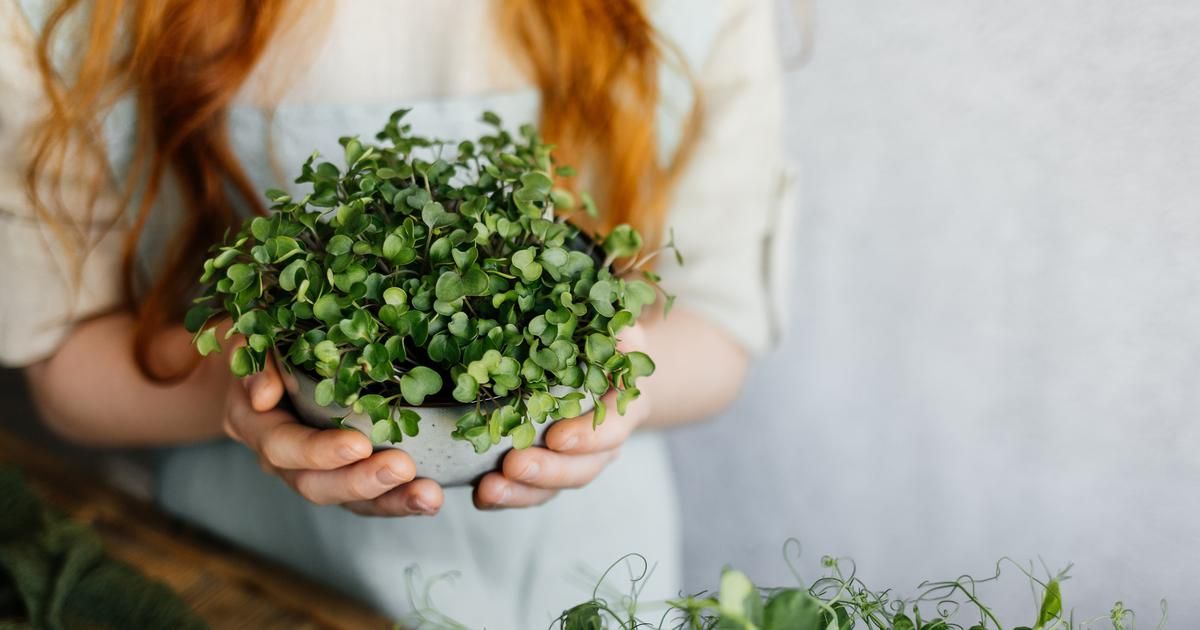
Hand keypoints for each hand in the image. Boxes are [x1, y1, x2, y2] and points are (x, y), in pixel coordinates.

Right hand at [222, 353, 444, 515]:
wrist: (264, 368)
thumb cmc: (264, 348)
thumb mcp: (253, 344)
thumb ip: (256, 363)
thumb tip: (263, 394)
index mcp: (258, 426)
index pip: (286, 447)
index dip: (319, 451)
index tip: (359, 445)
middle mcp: (284, 460)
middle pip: (318, 485)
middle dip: (361, 481)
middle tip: (403, 468)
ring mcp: (316, 472)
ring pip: (349, 500)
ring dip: (391, 500)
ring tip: (429, 496)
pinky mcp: (346, 475)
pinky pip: (370, 498)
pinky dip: (401, 499)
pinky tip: (432, 497)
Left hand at [473, 325, 651, 509]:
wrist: (603, 373)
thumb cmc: (608, 348)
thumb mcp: (618, 332)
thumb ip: (618, 334)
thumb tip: (617, 330)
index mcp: (622, 412)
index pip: (611, 431)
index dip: (587, 437)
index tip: (558, 437)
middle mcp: (601, 447)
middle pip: (579, 469)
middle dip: (547, 471)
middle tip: (514, 465)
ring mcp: (572, 463)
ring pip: (552, 488)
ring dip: (521, 491)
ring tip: (489, 489)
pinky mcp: (545, 471)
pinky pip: (528, 491)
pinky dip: (505, 497)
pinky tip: (480, 494)